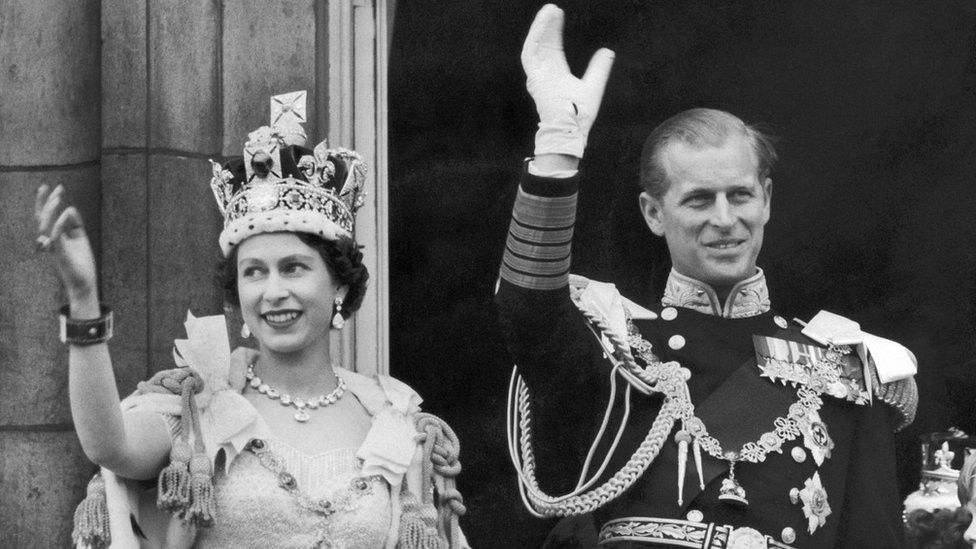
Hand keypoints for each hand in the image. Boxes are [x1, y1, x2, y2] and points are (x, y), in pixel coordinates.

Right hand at [34, 184, 98, 306]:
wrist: (84, 282)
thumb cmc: (80, 261)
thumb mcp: (80, 238)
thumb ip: (75, 223)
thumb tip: (70, 208)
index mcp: (54, 235)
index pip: (46, 216)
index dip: (48, 201)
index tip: (56, 187)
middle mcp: (50, 240)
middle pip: (41, 218)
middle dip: (47, 202)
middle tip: (56, 188)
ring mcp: (53, 247)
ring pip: (44, 226)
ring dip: (50, 210)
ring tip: (58, 198)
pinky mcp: (60, 254)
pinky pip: (55, 237)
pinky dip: (59, 224)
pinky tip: (65, 212)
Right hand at [522, 4, 614, 157]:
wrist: (572, 128)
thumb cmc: (580, 114)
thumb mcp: (594, 84)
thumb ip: (599, 68)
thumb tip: (607, 51)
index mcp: (556, 74)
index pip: (554, 47)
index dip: (555, 31)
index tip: (559, 15)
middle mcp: (545, 73)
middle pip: (544, 43)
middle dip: (548, 25)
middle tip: (552, 8)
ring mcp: (538, 75)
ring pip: (535, 45)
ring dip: (540, 28)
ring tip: (548, 11)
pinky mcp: (534, 77)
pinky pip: (530, 53)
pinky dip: (535, 38)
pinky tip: (543, 24)